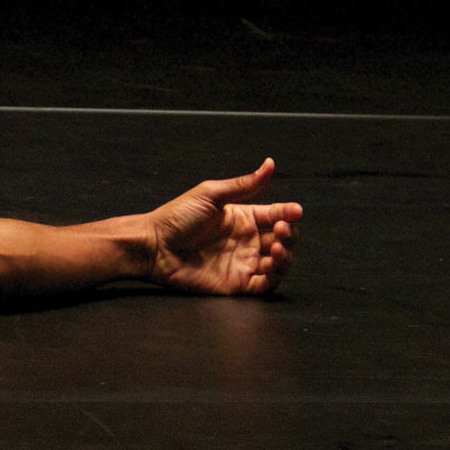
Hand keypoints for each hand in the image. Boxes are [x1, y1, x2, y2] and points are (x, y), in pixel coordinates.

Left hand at [149, 158, 301, 295]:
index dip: (289, 213)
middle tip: (283, 229)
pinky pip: (265, 285)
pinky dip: (275, 277)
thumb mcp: (211, 195)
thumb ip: (244, 185)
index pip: (276, 215)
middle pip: (283, 239)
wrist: (154, 246)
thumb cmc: (176, 217)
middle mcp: (247, 241)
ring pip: (279, 263)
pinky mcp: (237, 284)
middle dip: (290, 234)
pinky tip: (271, 264)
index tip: (296, 211)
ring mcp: (243, 263)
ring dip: (286, 256)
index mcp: (242, 218)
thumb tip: (270, 164)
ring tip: (278, 248)